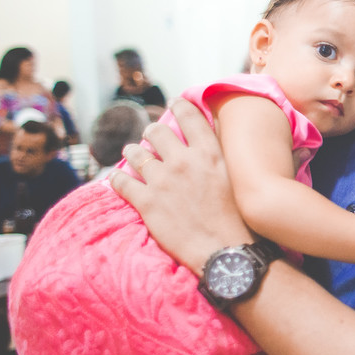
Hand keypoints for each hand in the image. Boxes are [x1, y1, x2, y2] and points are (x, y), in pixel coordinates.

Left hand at [110, 98, 252, 271]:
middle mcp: (183, 161)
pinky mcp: (146, 202)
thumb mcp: (234, 178)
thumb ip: (218, 157)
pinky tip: (117, 180)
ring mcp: (162, 181)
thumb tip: (209, 144)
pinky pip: (121, 182)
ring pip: (135, 154)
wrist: (226, 250)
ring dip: (133, 153)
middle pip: (156, 131)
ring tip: (132, 154)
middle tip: (152, 137)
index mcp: (209, 153)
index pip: (189, 116)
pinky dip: (117, 180)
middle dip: (152, 132)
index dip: (179, 106)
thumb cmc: (237, 219)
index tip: (175, 104)